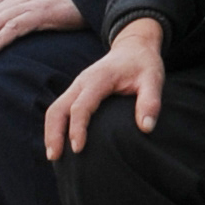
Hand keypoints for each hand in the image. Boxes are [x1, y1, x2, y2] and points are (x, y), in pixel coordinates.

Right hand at [42, 19, 166, 158]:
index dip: (77, 128)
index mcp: (99, 79)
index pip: (81, 106)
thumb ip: (150, 101)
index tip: (78, 149)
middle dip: (53, 133)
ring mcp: (77, 86)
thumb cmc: (144, 65)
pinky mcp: (77, 91)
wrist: (134, 46)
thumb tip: (146, 128)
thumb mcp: (153, 79)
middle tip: (54, 157)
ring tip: (53, 156)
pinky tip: (59, 144)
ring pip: (55, 108)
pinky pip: (60, 108)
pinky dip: (55, 126)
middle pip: (58, 108)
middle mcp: (82, 82)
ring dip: (51, 132)